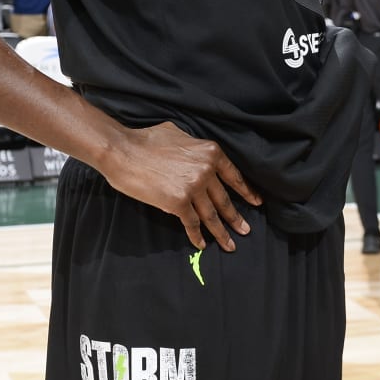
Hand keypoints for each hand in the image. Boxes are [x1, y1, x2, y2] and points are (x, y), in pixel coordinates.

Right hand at [103, 121, 260, 252]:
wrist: (123, 151)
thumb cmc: (146, 140)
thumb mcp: (179, 134)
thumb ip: (194, 147)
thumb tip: (197, 155)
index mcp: (210, 152)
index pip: (234, 176)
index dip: (246, 191)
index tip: (256, 202)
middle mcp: (206, 170)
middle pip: (224, 199)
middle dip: (236, 217)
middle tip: (246, 230)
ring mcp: (194, 187)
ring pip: (212, 215)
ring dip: (222, 232)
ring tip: (230, 244)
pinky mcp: (178, 202)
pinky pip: (192, 223)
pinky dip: (197, 236)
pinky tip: (202, 244)